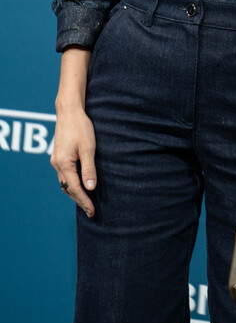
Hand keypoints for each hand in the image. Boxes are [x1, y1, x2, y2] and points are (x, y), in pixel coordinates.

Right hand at [50, 46, 95, 216]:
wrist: (69, 111)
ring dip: (74, 193)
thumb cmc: (80, 127)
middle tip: (91, 211)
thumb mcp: (88, 148)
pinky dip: (71, 184)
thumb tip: (91, 188)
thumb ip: (89, 169)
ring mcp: (56, 160)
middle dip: (79, 200)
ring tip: (86, 202)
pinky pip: (64, 175)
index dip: (84, 201)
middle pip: (67, 188)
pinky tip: (79, 186)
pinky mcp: (58, 156)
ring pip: (64, 183)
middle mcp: (57, 164)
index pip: (74, 188)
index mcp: (63, 163)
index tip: (92, 211)